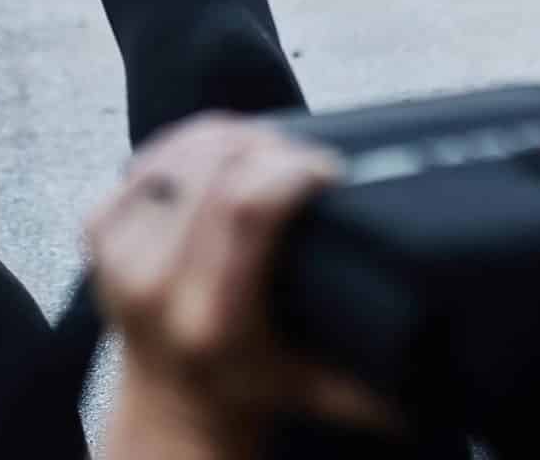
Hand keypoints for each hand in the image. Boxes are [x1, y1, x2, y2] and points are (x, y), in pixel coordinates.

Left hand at [86, 115, 400, 455]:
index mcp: (210, 317)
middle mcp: (153, 281)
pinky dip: (186, 143)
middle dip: (268, 144)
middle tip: (300, 152)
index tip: (327, 167)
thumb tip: (443, 339)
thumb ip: (383, 377)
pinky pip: (145, 159)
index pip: (246, 208)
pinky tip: (218, 148)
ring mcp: (116, 252)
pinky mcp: (95, 230)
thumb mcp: (323, 390)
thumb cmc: (252, 388)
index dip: (293, 168)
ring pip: (177, 152)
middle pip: (213, 167)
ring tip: (266, 143)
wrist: (168, 404)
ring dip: (227, 135)